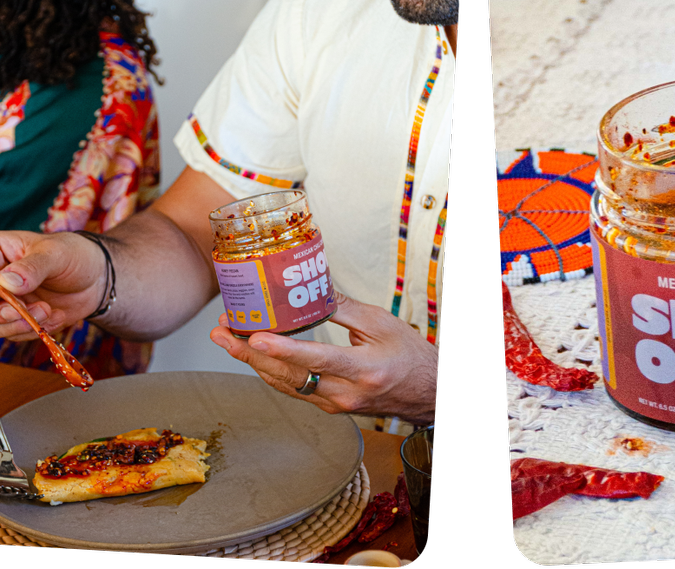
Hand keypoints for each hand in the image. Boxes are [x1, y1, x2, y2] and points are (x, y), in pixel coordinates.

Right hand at [0, 231, 105, 341]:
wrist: (98, 277)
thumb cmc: (74, 255)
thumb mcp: (56, 254)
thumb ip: (32, 268)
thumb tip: (7, 282)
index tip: (8, 292)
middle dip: (2, 313)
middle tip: (24, 309)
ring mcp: (5, 302)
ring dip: (19, 324)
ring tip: (46, 310)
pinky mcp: (20, 320)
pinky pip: (18, 334)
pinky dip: (38, 329)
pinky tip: (58, 315)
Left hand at [210, 294, 438, 423]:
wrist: (427, 393)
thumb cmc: (410, 359)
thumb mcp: (383, 325)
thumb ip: (344, 308)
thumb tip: (311, 289)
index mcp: (364, 370)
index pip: (317, 359)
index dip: (283, 349)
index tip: (256, 337)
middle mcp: (346, 393)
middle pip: (288, 375)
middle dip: (249, 353)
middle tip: (224, 332)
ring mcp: (335, 404)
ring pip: (284, 384)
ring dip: (252, 362)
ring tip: (228, 339)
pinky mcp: (329, 407)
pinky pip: (292, 390)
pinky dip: (270, 372)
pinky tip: (253, 356)